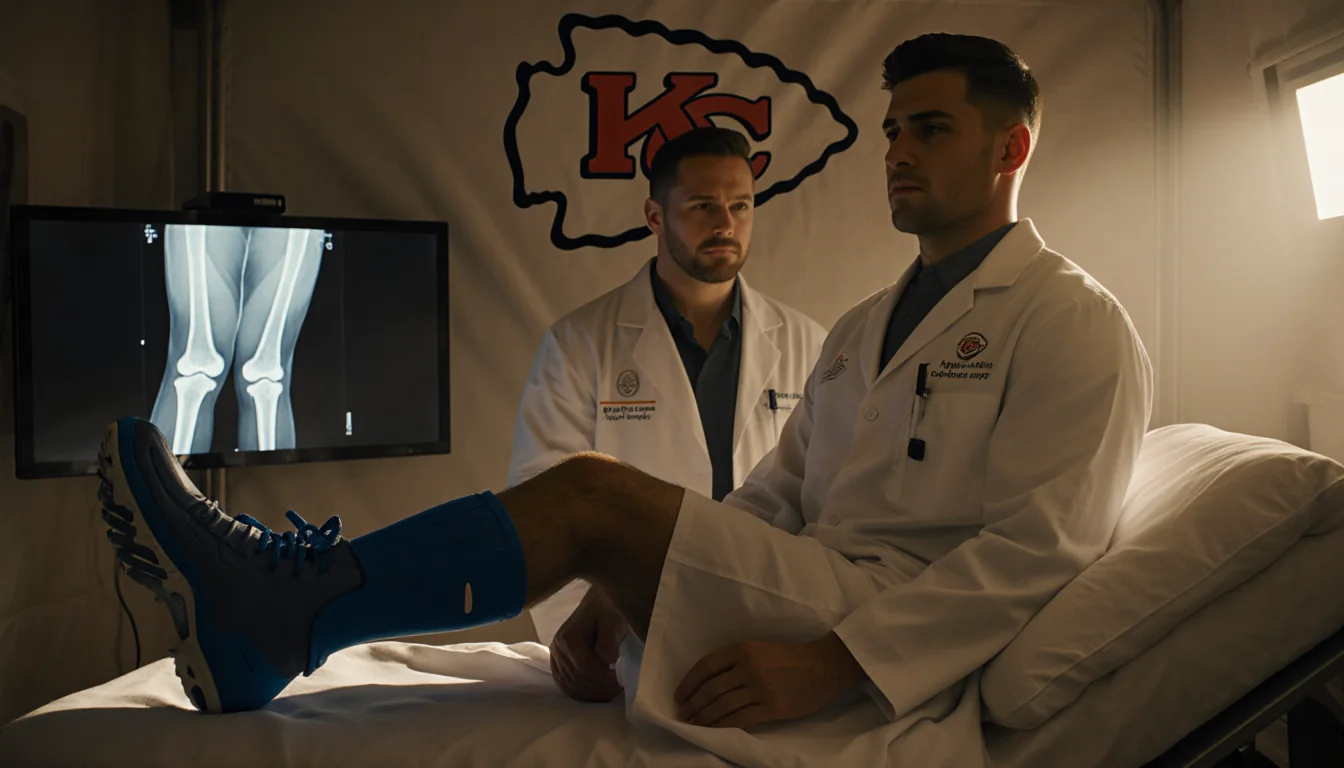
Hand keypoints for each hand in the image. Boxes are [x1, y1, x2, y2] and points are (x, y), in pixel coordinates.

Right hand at [549, 587, 627, 701]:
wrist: (595, 610)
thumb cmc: (606, 614)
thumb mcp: (613, 620)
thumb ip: (610, 638)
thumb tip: (608, 659)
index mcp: (568, 638)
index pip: (585, 667)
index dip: (603, 678)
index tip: (620, 681)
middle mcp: (557, 649)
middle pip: (577, 679)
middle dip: (600, 688)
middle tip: (619, 689)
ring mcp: (555, 659)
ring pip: (571, 686)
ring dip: (593, 694)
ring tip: (611, 692)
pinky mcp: (557, 666)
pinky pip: (567, 687)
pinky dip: (583, 694)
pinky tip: (599, 693)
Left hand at [675, 633, 865, 728]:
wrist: (821, 666)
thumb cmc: (788, 657)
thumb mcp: (759, 648)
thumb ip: (735, 661)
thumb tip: (706, 682)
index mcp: (742, 648)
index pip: (706, 666)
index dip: (688, 683)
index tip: (679, 696)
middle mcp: (748, 666)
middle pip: (710, 689)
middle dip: (693, 705)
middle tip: (683, 715)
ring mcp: (760, 688)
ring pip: (722, 706)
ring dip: (704, 718)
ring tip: (693, 725)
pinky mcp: (771, 707)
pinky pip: (740, 719)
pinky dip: (722, 726)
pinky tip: (713, 731)